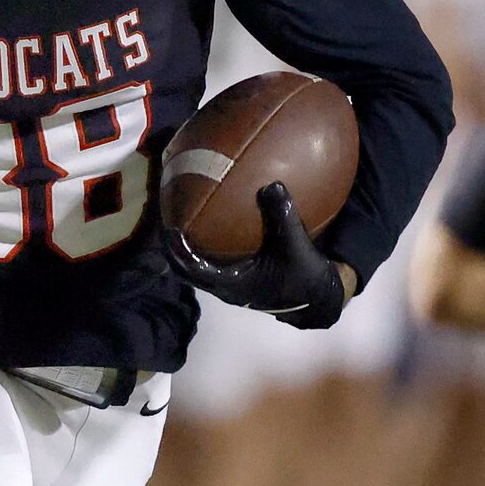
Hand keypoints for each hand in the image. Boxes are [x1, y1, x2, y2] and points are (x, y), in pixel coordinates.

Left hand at [165, 183, 349, 329]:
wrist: (319, 300)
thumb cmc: (305, 278)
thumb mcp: (296, 246)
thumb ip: (283, 216)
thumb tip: (271, 185)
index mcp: (231, 284)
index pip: (191, 269)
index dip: (177, 249)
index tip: (169, 227)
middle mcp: (225, 287)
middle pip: (185, 270)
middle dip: (172, 247)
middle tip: (165, 219)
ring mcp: (230, 285)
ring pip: (197, 267)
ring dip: (186, 248)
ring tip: (180, 220)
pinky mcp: (239, 279)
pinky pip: (211, 263)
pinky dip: (204, 246)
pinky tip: (210, 224)